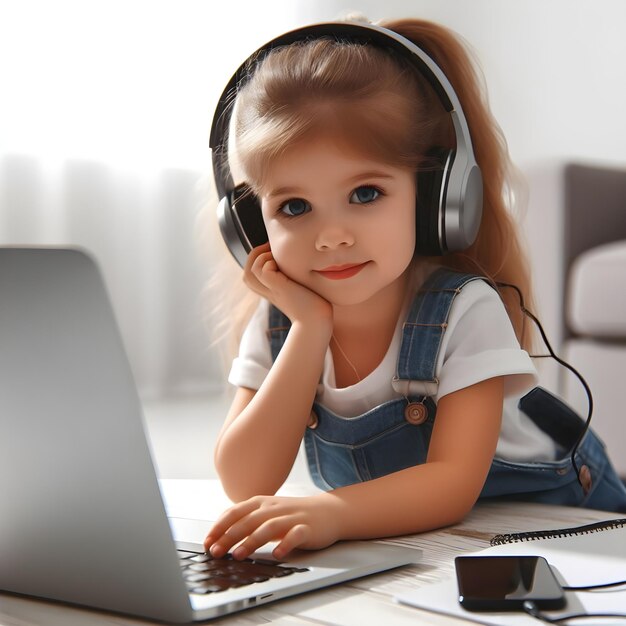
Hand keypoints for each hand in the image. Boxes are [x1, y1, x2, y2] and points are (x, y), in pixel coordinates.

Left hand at [203, 494, 340, 560]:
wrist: (328, 511)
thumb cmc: (293, 515)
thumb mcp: (268, 513)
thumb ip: (248, 521)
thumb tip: (220, 537)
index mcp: (262, 502)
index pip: (235, 512)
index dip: (220, 526)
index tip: (207, 541)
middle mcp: (274, 508)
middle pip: (248, 520)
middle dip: (229, 536)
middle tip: (216, 551)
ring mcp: (291, 517)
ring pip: (268, 527)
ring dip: (251, 541)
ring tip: (238, 555)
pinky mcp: (307, 528)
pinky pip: (295, 535)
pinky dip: (285, 544)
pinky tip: (277, 554)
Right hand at [244, 243, 331, 326]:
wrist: (318, 321)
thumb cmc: (316, 305)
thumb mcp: (302, 287)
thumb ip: (296, 278)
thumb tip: (300, 261)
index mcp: (272, 291)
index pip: (252, 276)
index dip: (257, 260)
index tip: (273, 250)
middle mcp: (269, 291)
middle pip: (246, 274)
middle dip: (254, 255)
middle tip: (270, 247)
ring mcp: (272, 290)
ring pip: (249, 271)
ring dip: (261, 257)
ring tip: (276, 255)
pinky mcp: (278, 288)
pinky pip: (261, 270)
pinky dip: (269, 261)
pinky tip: (284, 265)